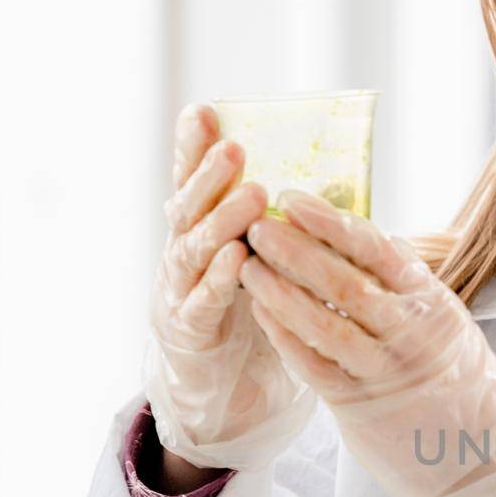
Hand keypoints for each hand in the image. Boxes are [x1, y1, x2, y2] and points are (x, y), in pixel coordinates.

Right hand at [141, 103, 317, 469]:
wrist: (220, 386)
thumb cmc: (244, 311)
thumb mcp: (256, 259)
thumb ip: (269, 221)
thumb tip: (317, 174)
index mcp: (197, 231)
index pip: (193, 182)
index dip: (194, 149)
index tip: (204, 110)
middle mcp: (181, 254)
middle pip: (188, 208)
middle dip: (209, 176)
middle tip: (236, 148)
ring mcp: (179, 292)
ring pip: (193, 250)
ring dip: (220, 221)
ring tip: (249, 196)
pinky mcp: (190, 332)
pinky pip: (203, 302)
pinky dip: (219, 279)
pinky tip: (237, 259)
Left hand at [238, 191, 495, 496]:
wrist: (483, 456)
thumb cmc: (461, 382)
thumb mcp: (448, 322)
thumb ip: (410, 286)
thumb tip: (375, 239)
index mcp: (432, 302)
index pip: (376, 250)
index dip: (330, 222)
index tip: (292, 200)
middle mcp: (410, 333)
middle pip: (343, 281)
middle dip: (294, 250)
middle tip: (255, 225)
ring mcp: (385, 371)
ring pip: (323, 323)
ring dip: (278, 291)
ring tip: (246, 264)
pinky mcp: (360, 407)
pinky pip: (314, 366)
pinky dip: (284, 336)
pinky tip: (260, 312)